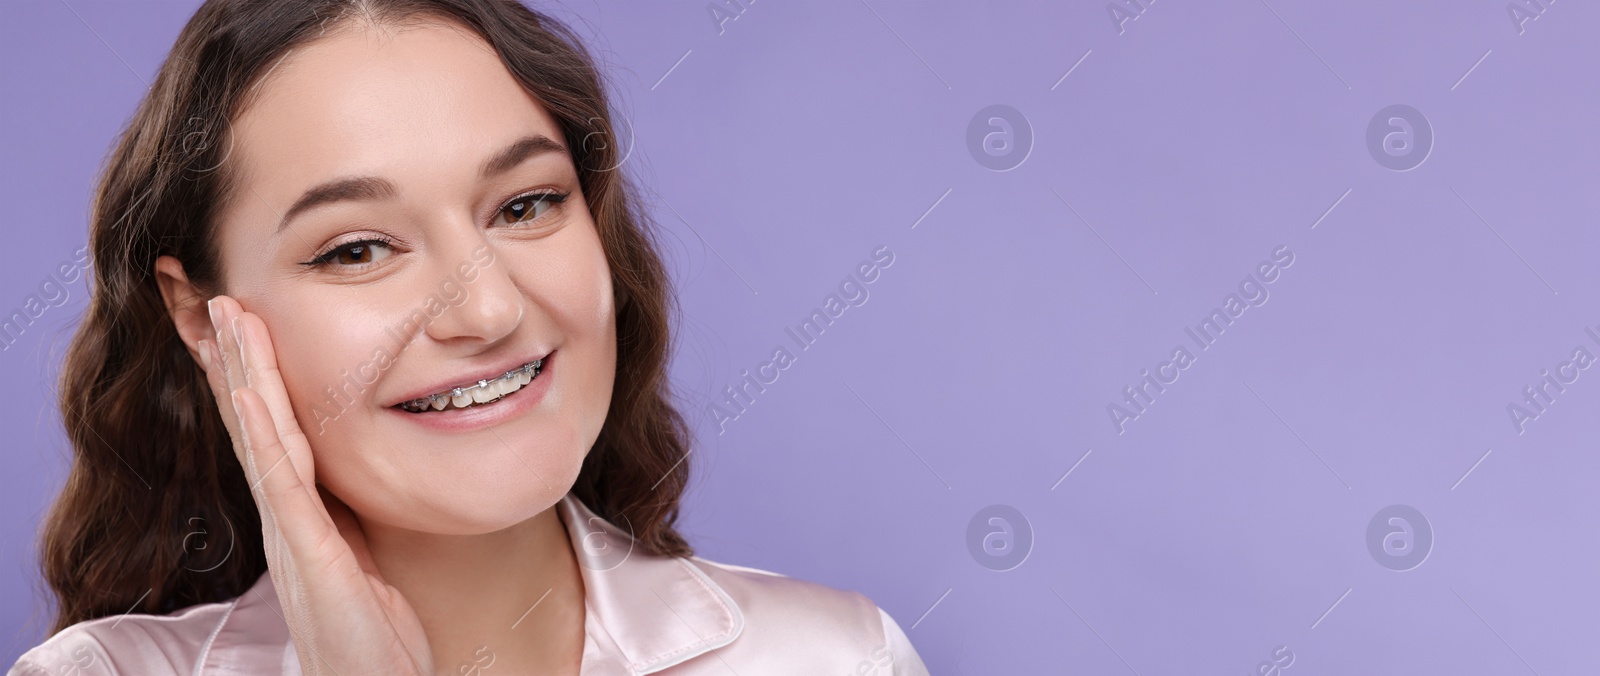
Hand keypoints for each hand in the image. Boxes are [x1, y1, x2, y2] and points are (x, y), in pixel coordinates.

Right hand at [199, 295, 434, 674]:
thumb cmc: (377, 638)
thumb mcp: (367, 560)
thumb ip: (355, 517)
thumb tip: (364, 474)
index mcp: (301, 516)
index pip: (271, 430)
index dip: (252, 373)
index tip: (240, 317)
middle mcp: (285, 519)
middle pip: (252, 421)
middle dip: (234, 357)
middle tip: (215, 292)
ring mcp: (291, 535)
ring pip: (260, 438)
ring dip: (243, 373)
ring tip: (230, 316)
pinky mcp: (308, 555)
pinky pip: (281, 483)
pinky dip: (263, 432)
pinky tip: (248, 391)